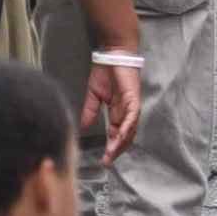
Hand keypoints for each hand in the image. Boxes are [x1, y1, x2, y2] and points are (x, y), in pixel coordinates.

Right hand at [84, 48, 143, 163]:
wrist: (112, 54)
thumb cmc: (105, 72)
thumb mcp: (94, 96)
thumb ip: (90, 112)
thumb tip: (82, 127)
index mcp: (117, 112)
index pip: (116, 135)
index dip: (111, 147)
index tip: (104, 159)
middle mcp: (126, 112)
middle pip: (126, 136)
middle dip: (117, 150)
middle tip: (107, 161)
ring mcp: (131, 106)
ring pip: (130, 129)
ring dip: (121, 142)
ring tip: (112, 153)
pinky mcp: (133, 98)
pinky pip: (132, 116)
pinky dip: (127, 127)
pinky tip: (121, 136)